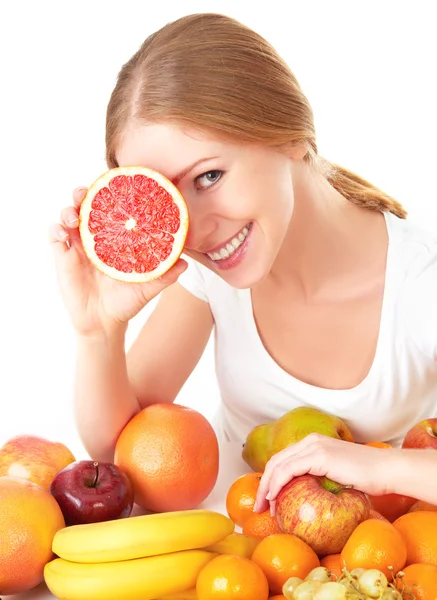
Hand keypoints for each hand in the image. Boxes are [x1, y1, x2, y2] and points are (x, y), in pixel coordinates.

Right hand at [49, 187, 187, 334]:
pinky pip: (54, 237)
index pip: (111, 209)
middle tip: (87, 192)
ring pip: (68, 216)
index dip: (111, 194)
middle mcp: (96, 237)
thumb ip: (166, 275)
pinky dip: (55, 229)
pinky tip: (63, 232)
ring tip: (74, 214)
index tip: (115, 182)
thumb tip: (186, 263)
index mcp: (115, 238)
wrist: (105, 323)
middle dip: (84, 193)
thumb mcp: (148, 287)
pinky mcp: (63, 257)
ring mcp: (78, 246)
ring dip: (68, 209)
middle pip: (86, 206)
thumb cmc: (126, 302)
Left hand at [254, 433, 401, 513]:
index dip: (270, 478)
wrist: (386, 471)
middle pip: (276, 460)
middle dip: (263, 483)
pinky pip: (288, 470)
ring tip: (263, 507)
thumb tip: (306, 499)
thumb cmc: (368, 478)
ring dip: (266, 487)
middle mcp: (311, 440)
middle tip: (258, 506)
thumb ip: (321, 479)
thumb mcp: (338, 477)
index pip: (284, 459)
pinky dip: (277, 484)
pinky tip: (273, 498)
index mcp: (313, 442)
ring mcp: (314, 445)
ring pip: (278, 465)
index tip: (266, 499)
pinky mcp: (318, 455)